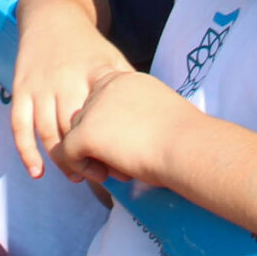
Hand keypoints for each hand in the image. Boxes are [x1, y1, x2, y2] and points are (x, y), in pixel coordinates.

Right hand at [10, 12, 134, 181]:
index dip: (109, 147)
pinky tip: (37, 173)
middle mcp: (64, 81)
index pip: (100, 120)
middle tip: (100, 176)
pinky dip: (26, 152)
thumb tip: (155, 116)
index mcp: (92, 75)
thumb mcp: (113, 60)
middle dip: (86, 158)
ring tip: (77, 177)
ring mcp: (40, 86)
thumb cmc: (89, 46)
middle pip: (73, 130)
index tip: (122, 167)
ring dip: (61, 160)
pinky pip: (20, 125)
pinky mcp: (21, 88)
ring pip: (47, 132)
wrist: (52, 16)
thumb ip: (126, 87)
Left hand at [54, 68, 194, 187]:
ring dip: (90, 155)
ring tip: (117, 170)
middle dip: (98, 140)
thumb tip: (127, 132)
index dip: (107, 124)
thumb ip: (136, 113)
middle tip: (122, 160)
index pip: (100, 100)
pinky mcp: (86, 133)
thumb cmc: (185, 137)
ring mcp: (93, 109)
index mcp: (124, 79)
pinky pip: (67, 153)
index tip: (125, 141)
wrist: (188, 146)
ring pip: (73, 134)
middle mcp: (105, 87)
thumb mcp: (158, 111)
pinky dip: (81, 168)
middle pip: (84, 116)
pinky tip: (103, 176)